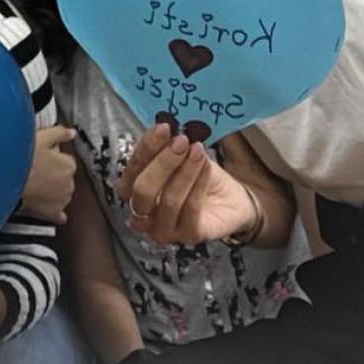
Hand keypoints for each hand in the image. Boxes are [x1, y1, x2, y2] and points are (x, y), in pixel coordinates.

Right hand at [22, 125, 78, 222]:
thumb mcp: (41, 137)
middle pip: (64, 176)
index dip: (54, 156)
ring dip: (52, 189)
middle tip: (36, 167)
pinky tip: (46, 204)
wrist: (3, 183)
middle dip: (53, 173)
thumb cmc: (20, 161)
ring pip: (61, 193)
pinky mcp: (51, 213)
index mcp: (68, 165)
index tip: (43, 155)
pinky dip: (54, 210)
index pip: (66, 159)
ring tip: (34, 182)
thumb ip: (59, 133)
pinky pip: (58, 214)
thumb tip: (70, 132)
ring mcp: (60, 200)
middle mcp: (68, 184)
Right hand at [115, 124, 256, 247]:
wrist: (231, 199)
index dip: (146, 148)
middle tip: (181, 142)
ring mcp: (164, 229)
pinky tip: (205, 166)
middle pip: (143, 190)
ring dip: (185, 172)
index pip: (132, 170)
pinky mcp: (189, 236)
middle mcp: (143, 213)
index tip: (163, 128)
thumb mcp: (181, 157)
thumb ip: (167, 146)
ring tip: (198, 151)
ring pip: (168, 200)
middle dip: (163, 163)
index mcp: (134, 191)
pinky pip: (191, 209)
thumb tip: (163, 127)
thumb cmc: (199, 177)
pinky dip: (198, 183)